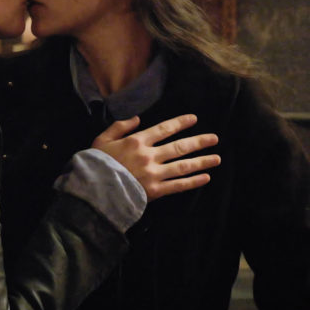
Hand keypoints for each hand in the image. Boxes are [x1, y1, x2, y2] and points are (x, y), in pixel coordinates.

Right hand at [92, 114, 219, 200]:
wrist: (93, 190)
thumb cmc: (95, 164)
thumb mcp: (102, 139)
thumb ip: (119, 126)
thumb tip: (137, 118)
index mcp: (137, 141)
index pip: (164, 129)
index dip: (180, 123)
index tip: (194, 119)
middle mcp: (149, 156)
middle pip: (179, 147)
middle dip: (199, 141)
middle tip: (214, 138)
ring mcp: (154, 174)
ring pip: (183, 166)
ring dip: (202, 161)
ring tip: (217, 159)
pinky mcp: (155, 191)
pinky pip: (178, 186)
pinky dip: (193, 182)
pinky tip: (205, 178)